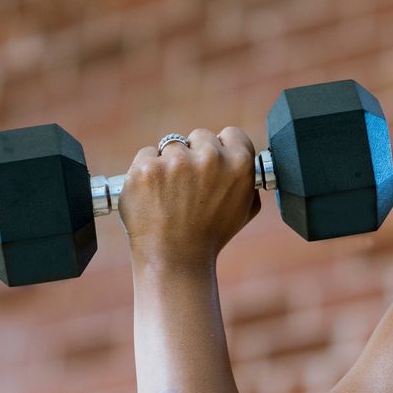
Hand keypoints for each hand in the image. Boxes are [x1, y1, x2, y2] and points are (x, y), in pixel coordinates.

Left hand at [118, 126, 261, 269]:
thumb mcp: (244, 209)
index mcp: (239, 164)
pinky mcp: (146, 168)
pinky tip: (153, 195)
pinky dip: (146, 172)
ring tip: (170, 194)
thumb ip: (246, 179)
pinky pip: (146, 155)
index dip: (222, 148)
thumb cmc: (210, 235)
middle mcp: (210, 157)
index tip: (213, 162)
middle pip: (199, 137)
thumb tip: (241, 159)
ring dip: (169, 163)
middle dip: (194, 154)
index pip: (231, 134)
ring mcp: (176, 161)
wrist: (175, 258)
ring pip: (171, 146)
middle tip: (189, 184)